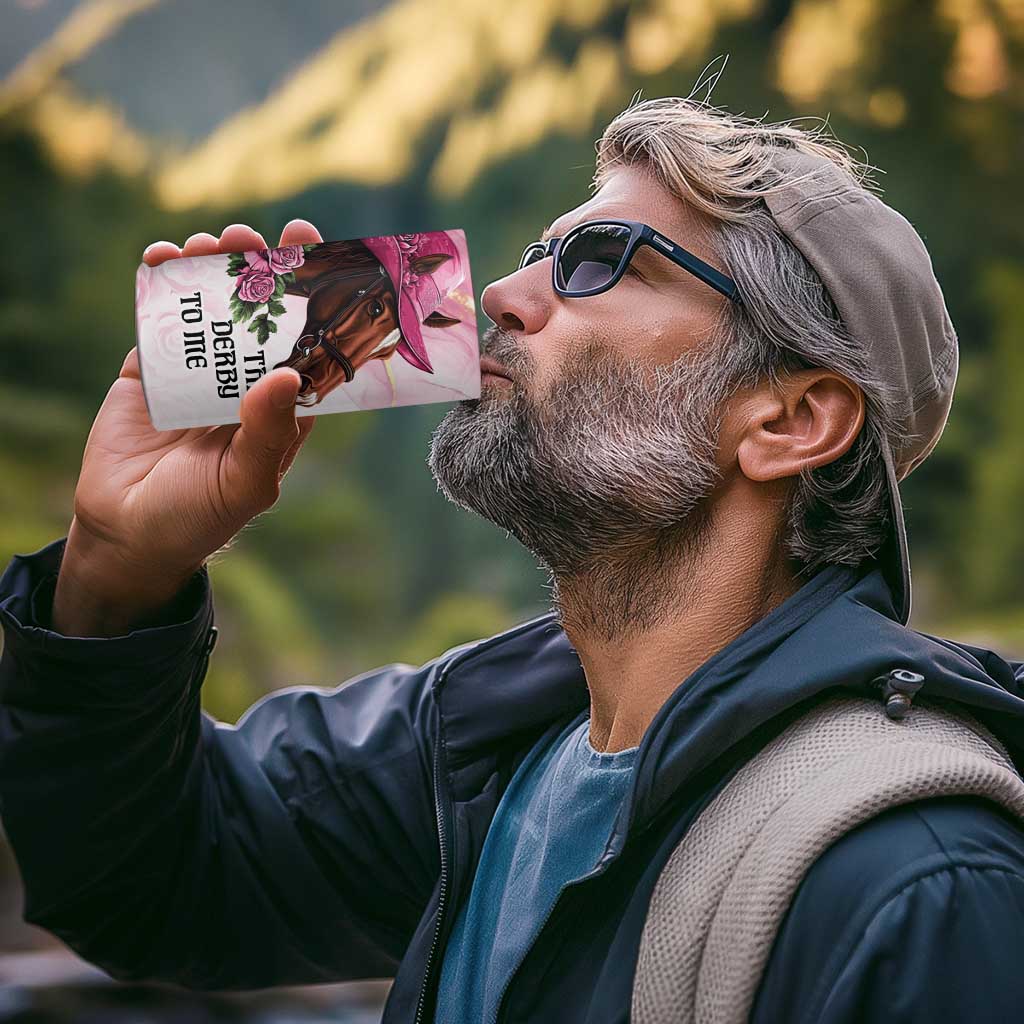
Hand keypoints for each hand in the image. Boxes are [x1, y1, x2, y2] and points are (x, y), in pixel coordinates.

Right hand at [52, 220, 323, 636]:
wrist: (127, 534)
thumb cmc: (199, 517)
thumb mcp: (245, 482)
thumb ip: (268, 432)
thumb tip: (287, 374)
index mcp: (280, 408)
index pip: (304, 346)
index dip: (311, 302)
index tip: (315, 255)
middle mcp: (244, 384)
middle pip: (258, 316)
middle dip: (258, 272)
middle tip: (253, 237)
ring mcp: (198, 374)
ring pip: (210, 310)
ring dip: (210, 270)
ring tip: (210, 242)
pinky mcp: (151, 370)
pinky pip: (159, 320)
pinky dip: (160, 286)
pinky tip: (162, 258)